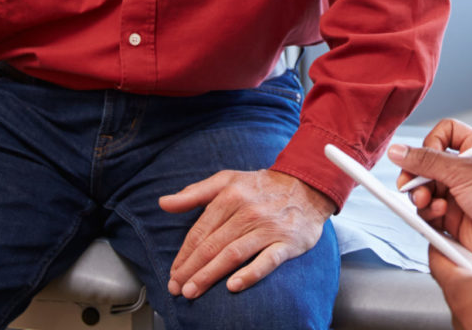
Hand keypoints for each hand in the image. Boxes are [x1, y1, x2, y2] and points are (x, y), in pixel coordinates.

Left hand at [159, 169, 334, 297]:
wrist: (308, 185)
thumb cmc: (262, 186)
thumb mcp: (227, 180)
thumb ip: (194, 192)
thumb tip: (163, 202)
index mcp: (230, 196)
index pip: (200, 231)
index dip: (183, 254)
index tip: (173, 273)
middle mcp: (247, 212)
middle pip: (212, 246)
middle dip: (190, 270)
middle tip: (177, 289)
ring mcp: (268, 228)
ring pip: (233, 254)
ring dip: (210, 275)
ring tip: (193, 291)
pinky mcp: (287, 243)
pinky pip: (267, 261)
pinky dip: (249, 274)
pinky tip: (232, 287)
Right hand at [388, 118, 471, 264]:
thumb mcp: (464, 171)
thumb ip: (427, 161)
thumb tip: (397, 150)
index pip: (443, 134)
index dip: (431, 143)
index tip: (427, 156)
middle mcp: (465, 171)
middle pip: (427, 165)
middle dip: (416, 176)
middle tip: (410, 185)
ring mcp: (459, 196)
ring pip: (424, 191)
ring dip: (421, 196)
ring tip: (428, 202)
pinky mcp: (454, 220)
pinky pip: (429, 214)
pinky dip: (429, 214)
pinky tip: (440, 215)